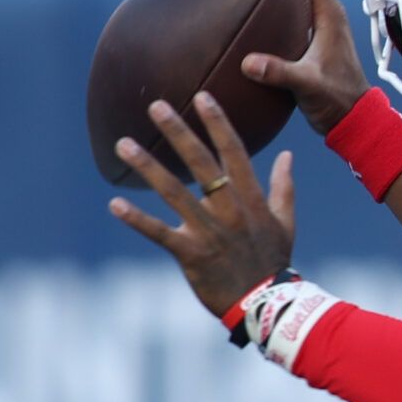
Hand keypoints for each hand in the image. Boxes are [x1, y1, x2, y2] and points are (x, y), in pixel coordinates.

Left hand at [108, 93, 296, 316]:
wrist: (267, 305)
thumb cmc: (274, 261)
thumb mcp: (285, 222)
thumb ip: (283, 187)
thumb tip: (287, 155)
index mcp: (251, 199)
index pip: (234, 152)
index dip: (217, 123)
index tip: (202, 96)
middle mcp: (228, 209)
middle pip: (200, 163)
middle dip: (178, 132)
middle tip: (156, 105)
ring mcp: (209, 231)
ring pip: (174, 192)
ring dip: (148, 167)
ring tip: (124, 144)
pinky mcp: (190, 254)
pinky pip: (159, 233)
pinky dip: (137, 219)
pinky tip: (115, 204)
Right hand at [243, 0, 372, 136]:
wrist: (355, 119)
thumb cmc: (338, 101)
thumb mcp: (308, 86)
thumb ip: (281, 73)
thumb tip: (249, 63)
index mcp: (330, 15)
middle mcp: (329, 16)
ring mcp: (324, 28)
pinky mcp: (318, 41)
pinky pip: (296, 12)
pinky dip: (278, 5)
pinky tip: (257, 15)